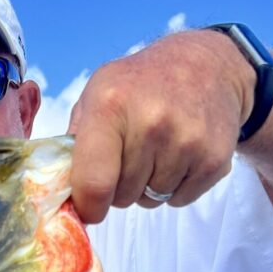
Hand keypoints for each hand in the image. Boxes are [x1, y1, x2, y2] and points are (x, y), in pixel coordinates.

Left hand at [67, 29, 256, 222]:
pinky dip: (176, 187)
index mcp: (111, 106)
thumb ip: (75, 140)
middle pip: (121, 197)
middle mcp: (150, 124)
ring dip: (148, 186)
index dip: (88, 205)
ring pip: (150, 200)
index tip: (89, 204)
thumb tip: (59, 189)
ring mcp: (186, 142)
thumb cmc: (142, 84)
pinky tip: (180, 154)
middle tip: (132, 153)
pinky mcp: (213, 160)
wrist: (208, 66)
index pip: (93, 183)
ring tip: (157, 150)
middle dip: (120, 186)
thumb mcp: (97, 93)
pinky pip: (179, 199)